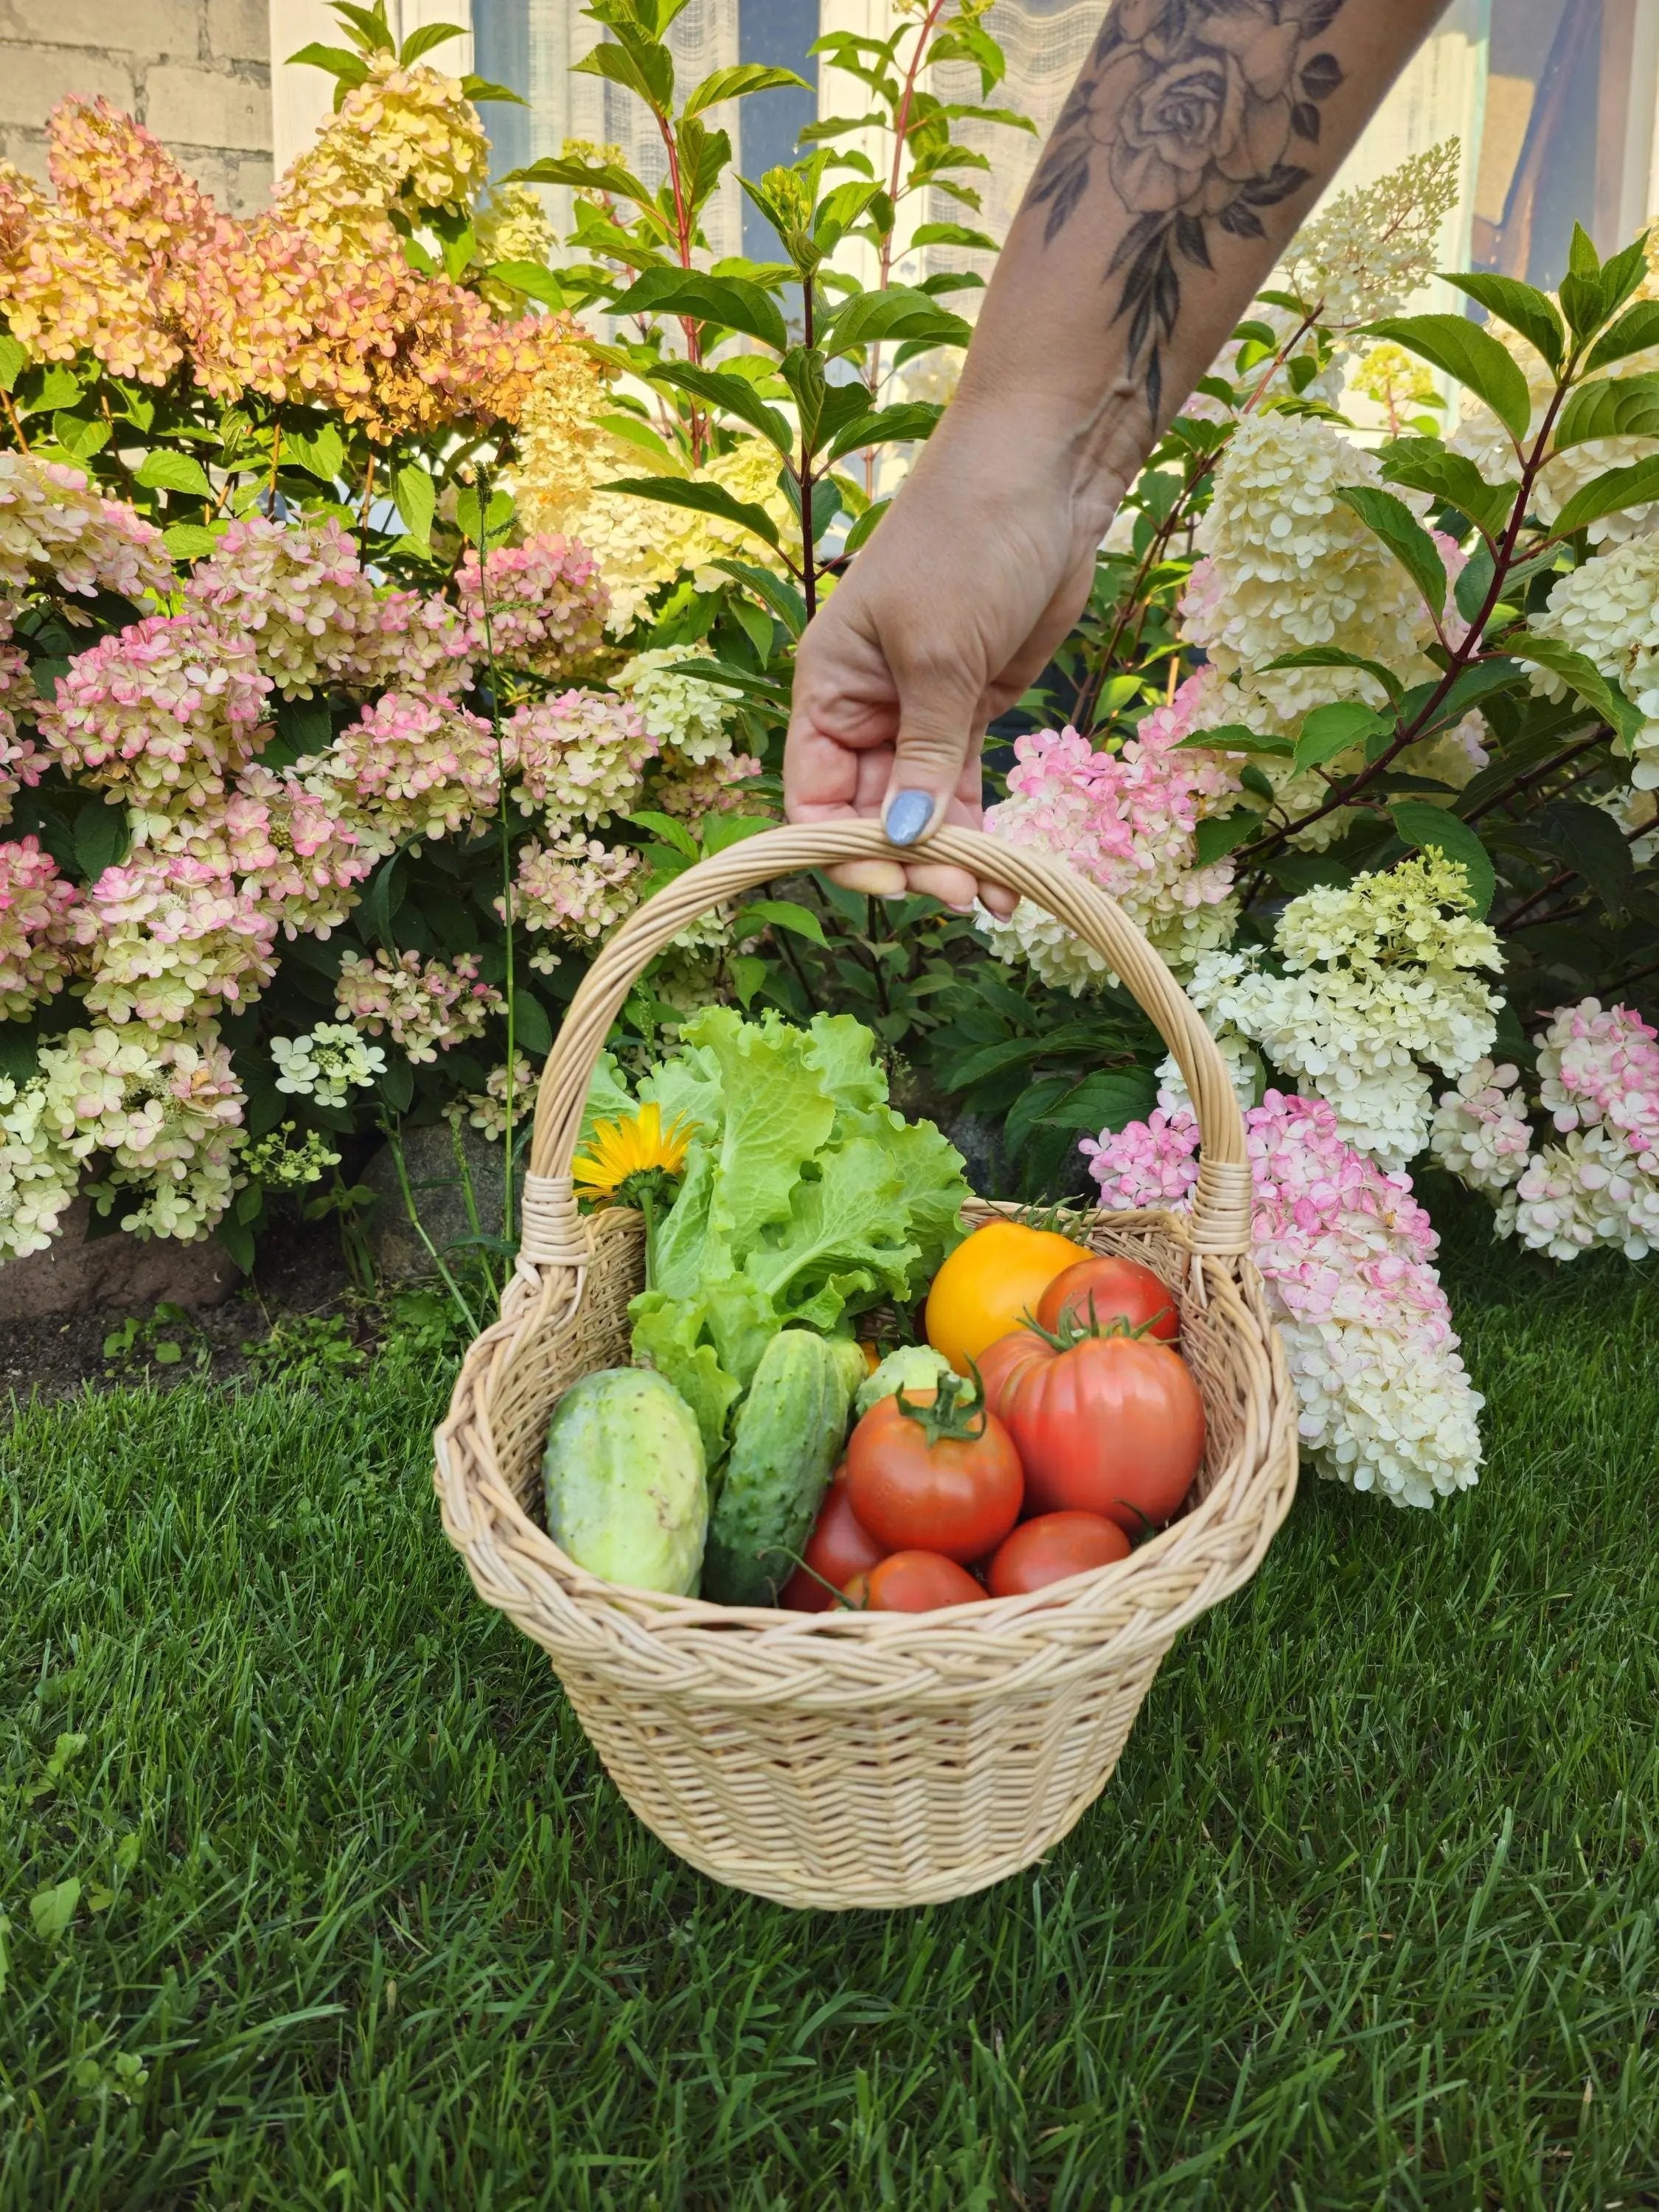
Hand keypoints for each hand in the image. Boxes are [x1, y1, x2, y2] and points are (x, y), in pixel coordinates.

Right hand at [784, 407, 1110, 912]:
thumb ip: (923, 754)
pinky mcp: (973, 710)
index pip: (812, 797)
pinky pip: (965, 789)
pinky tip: (1007, 883)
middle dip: (906, 860)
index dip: (841, 848)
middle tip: (955, 892)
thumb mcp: (940, 654)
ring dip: (949, 860)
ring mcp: (920, 713)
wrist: (1043, 476)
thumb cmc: (968, 541)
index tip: (891, 880)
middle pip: (867, 815)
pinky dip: (982, 835)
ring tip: (988, 899)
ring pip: (920, 810)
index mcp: (827, 689)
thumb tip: (901, 840)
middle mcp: (864, 710)